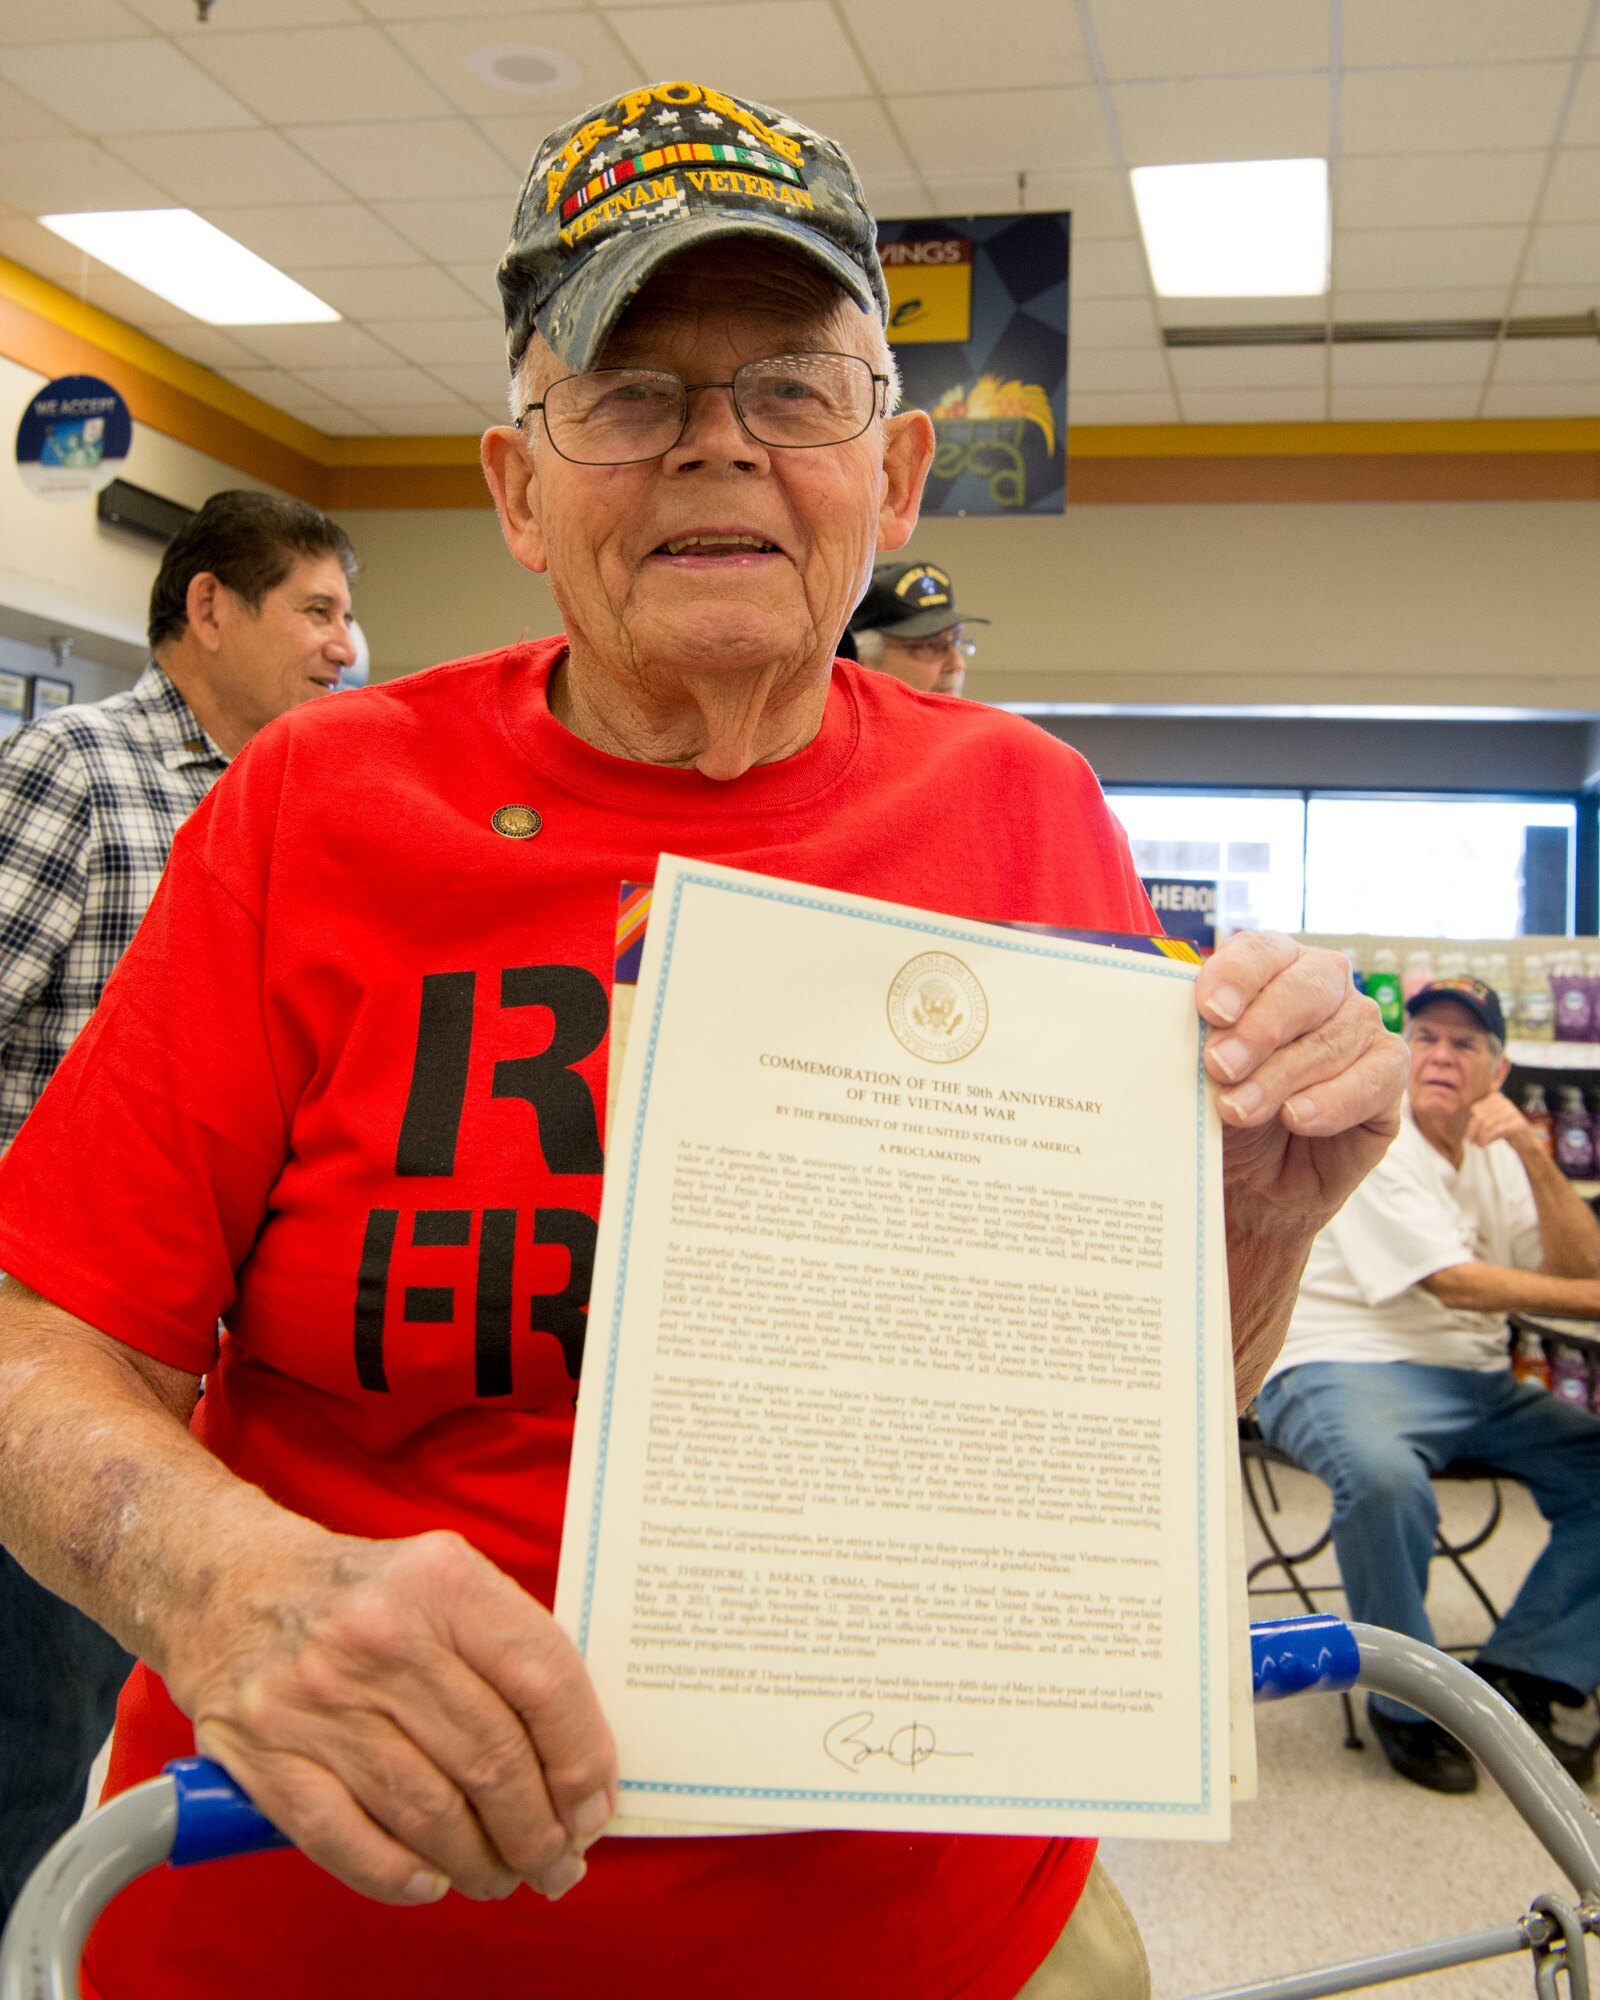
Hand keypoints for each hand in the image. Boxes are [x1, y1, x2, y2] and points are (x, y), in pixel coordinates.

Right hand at [164, 1524, 616, 1908]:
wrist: (232, 1584)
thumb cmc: (365, 1595)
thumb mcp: (445, 1578)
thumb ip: (509, 1648)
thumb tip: (576, 1760)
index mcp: (441, 1582)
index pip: (541, 1679)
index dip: (580, 1759)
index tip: (595, 1810)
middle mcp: (380, 1637)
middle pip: (489, 1760)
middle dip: (537, 1831)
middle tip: (557, 1864)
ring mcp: (317, 1697)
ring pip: (427, 1810)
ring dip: (478, 1862)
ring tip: (501, 1876)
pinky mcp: (263, 1751)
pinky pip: (344, 1838)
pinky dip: (396, 1875)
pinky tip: (430, 1881)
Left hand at [1195, 933, 1407, 1398]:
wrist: (1251, 1186)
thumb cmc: (1220, 1116)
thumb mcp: (1197, 1078)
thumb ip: (1195, 1043)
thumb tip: (1177, 1029)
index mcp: (1270, 970)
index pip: (1262, 951)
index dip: (1237, 976)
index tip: (1208, 1011)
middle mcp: (1322, 987)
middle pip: (1306, 985)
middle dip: (1260, 1027)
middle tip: (1219, 1066)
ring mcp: (1360, 1028)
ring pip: (1334, 1036)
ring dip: (1282, 1076)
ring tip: (1239, 1111)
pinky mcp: (1387, 1074)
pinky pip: (1374, 1076)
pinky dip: (1332, 1099)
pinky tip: (1297, 1118)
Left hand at [1466, 1091, 1536, 1153]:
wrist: (1525, 1141)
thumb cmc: (1503, 1131)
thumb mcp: (1488, 1121)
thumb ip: (1476, 1118)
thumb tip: (1458, 1119)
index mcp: (1494, 1097)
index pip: (1475, 1109)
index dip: (1469, 1124)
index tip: (1468, 1137)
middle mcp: (1503, 1100)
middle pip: (1480, 1116)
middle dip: (1473, 1131)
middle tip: (1472, 1142)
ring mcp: (1511, 1110)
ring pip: (1487, 1123)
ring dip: (1480, 1137)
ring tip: (1479, 1145)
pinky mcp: (1517, 1122)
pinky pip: (1496, 1130)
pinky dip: (1487, 1139)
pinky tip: (1484, 1145)